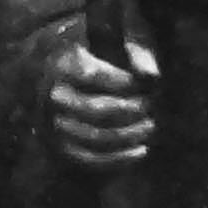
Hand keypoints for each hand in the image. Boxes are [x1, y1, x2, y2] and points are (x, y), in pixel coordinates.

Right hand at [47, 36, 158, 174]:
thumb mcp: (118, 47)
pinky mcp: (62, 149)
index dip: (123, 82)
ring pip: (94, 136)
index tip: (143, 84)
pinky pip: (90, 159)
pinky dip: (119, 158)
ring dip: (128, 134)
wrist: (68, 81)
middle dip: (128, 109)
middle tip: (148, 105)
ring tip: (150, 125)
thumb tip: (152, 76)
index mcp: (64, 65)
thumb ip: (138, 55)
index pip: (93, 75)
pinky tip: (142, 150)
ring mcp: (54, 124)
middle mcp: (54, 96)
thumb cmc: (102, 60)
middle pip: (94, 109)